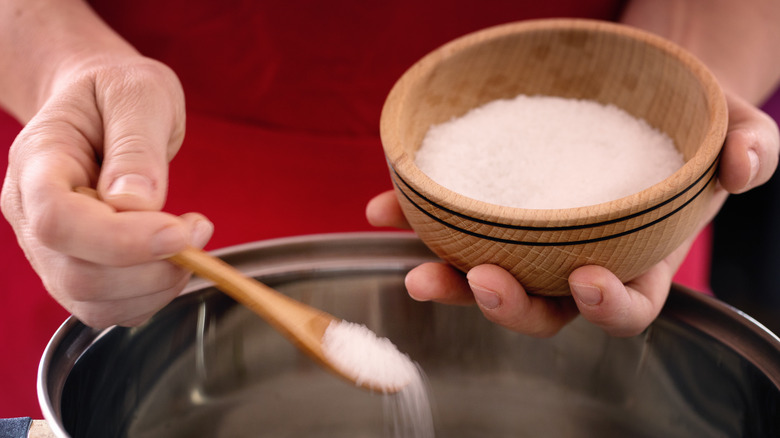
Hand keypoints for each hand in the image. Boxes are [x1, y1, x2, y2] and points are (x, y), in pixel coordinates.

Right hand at [1, 56, 212, 328]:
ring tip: (191, 241)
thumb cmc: (117, 91)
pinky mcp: (78, 270)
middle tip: (198, 229)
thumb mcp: (138, 93)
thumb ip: (136, 145)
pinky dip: (151, 296)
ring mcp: (50, 249)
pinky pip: (109, 309)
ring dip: (157, 286)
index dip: (120, 240)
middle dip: (153, 266)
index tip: (179, 231)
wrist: (101, 103)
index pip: (58, 221)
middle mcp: (31, 214)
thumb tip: (137, 202)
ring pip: (93, 303)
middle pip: (78, 274)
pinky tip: (174, 259)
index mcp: (37, 163)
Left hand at [366, 91, 778, 336]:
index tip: (584, 283)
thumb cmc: (692, 122)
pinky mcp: (496, 211)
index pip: (627, 307)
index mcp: (640, 257)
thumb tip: (742, 163)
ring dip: (450, 279)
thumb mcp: (734, 127)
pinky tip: (385, 206)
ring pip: (490, 279)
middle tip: (481, 279)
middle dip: (510, 306)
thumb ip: (748, 147)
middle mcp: (580, 260)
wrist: (643, 94)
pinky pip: (456, 227)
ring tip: (417, 266)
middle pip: (544, 309)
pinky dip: (417, 220)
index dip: (606, 308)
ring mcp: (534, 240)